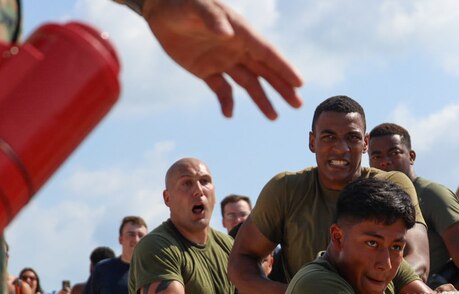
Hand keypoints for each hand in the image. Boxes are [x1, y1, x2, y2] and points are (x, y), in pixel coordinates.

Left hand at [143, 0, 303, 119]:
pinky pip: (221, 89)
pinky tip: (228, 114)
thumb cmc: (181, 3)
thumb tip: (228, 34)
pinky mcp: (206, 70)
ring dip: (261, 99)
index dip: (283, 68)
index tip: (299, 82)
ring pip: (248, 83)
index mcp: (239, 32)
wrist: (158, 9)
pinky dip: (226, 102)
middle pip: (264, 70)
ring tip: (274, 117)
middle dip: (281, 87)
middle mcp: (235, 48)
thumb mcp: (196, 8)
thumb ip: (212, 19)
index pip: (266, 53)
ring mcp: (222, 60)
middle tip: (298, 104)